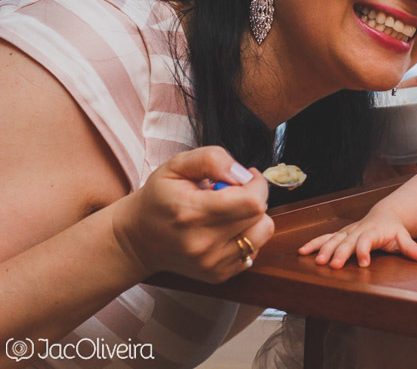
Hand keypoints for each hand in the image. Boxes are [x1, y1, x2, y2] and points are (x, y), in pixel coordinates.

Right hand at [112, 146, 273, 283]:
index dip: (256, 184)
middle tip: (232, 192)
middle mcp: (204, 244)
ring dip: (253, 218)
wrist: (138, 239)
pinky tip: (224, 229)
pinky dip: (245, 236)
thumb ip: (211, 159)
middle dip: (254, 197)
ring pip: (262, 234)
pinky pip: (253, 251)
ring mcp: (212, 263)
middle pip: (259, 216)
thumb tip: (242, 173)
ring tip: (229, 211)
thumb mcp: (176, 165)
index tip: (245, 176)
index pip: (252, 201)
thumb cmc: (159, 198)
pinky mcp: (218, 275)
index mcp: (193, 213)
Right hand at [298, 206, 416, 268]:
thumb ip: (411, 248)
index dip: (364, 251)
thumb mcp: (404, 237)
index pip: (367, 241)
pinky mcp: (341, 234)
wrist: (386, 215)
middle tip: (332, 266)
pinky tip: (302, 252)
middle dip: (339, 253)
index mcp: (373, 232)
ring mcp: (348, 232)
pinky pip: (325, 238)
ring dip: (324, 249)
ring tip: (317, 261)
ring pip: (333, 239)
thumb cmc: (394, 230)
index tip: (362, 264)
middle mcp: (358, 231)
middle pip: (347, 242)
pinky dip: (314, 244)